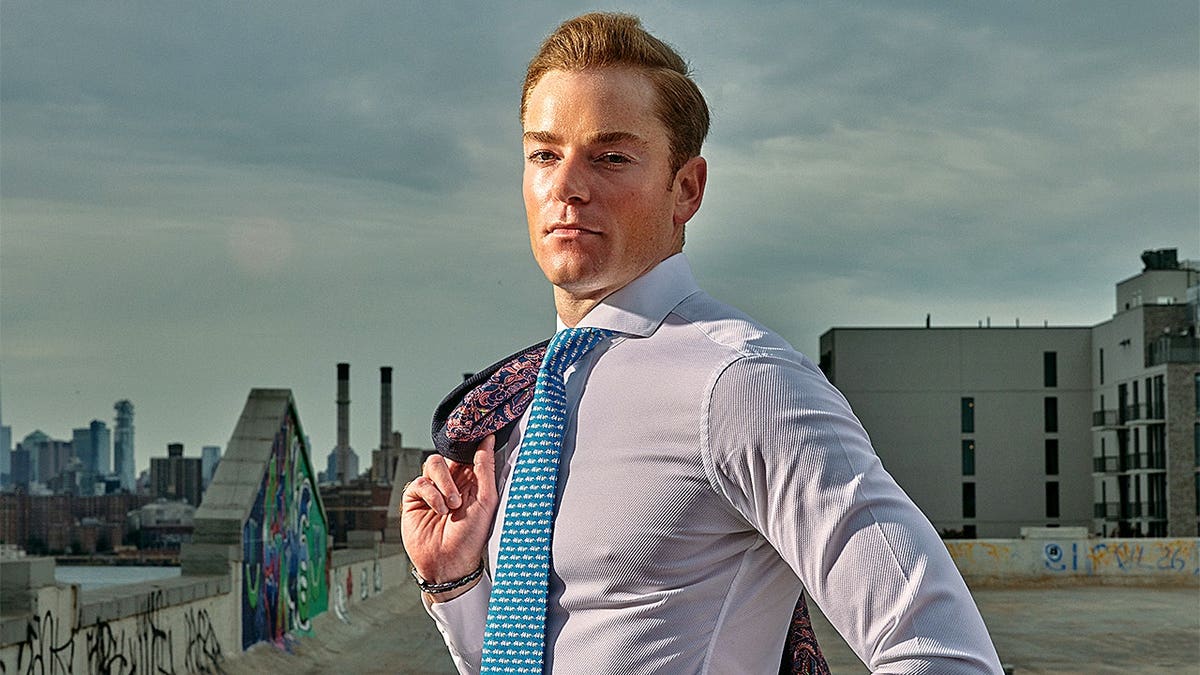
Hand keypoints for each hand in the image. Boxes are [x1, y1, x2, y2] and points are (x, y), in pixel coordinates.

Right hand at [401, 435, 498, 600]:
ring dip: (443, 484)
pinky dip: (431, 495)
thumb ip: (486, 468)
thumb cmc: (471, 538)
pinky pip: (420, 482)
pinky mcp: (414, 498)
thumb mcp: (486, 500)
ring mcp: (432, 489)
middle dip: (454, 471)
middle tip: (460, 494)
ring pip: (432, 463)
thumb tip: (489, 440)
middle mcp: (451, 482)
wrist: (448, 563)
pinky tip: (438, 511)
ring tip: (451, 505)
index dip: (470, 443)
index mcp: (471, 480)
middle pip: (447, 454)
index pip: (469, 452)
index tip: (474, 435)